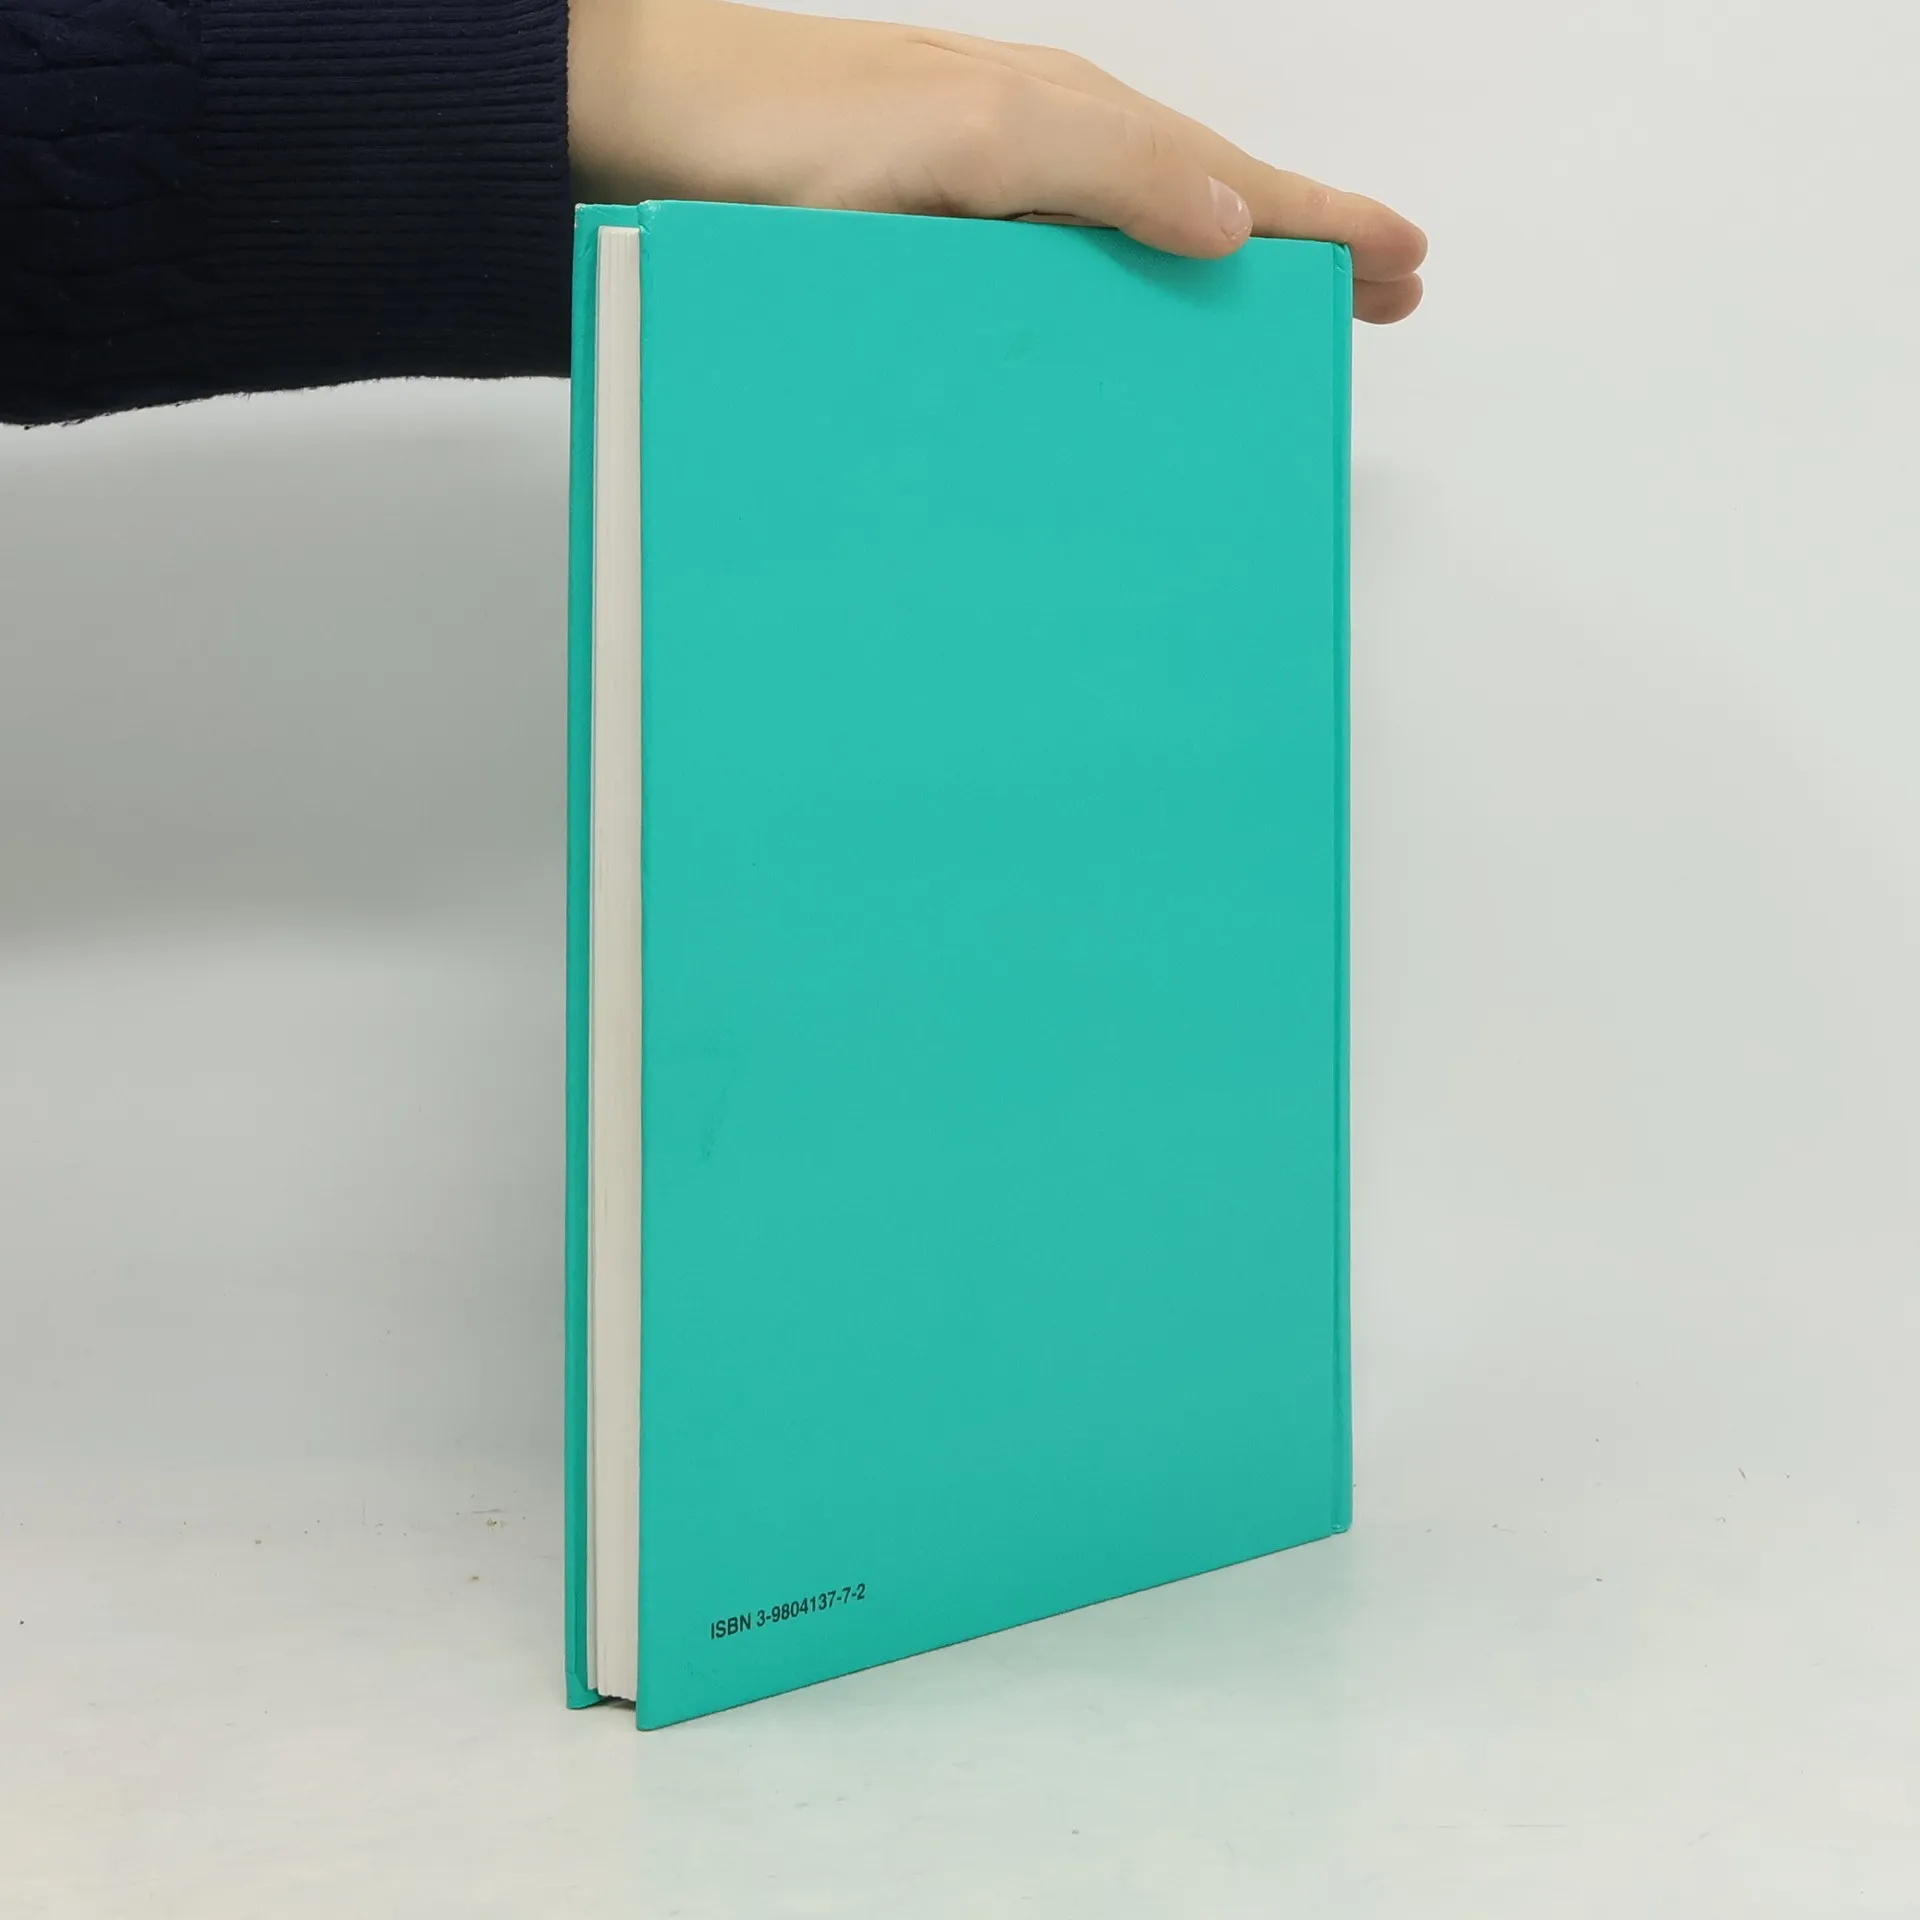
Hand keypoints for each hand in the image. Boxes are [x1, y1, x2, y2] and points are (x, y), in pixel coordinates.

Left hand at [569, 0, 1425, 321]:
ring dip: (1209, 283)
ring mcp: (977, 209)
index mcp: (1068, 127)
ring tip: (1273, 322)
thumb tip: (1232, 224)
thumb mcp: (973, 138)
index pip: (1231, 181)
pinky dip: (1110, 309)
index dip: (1322, 227)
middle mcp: (1032, 162)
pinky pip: (1046, 287)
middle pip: (1197, 208)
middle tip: (1379, 297)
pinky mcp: (915, 257)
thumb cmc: (790, 130)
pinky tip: (1112, 346)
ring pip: (1126, 247)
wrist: (636, 129)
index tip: (1405, 266)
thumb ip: (1106, 170)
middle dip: (1293, 252)